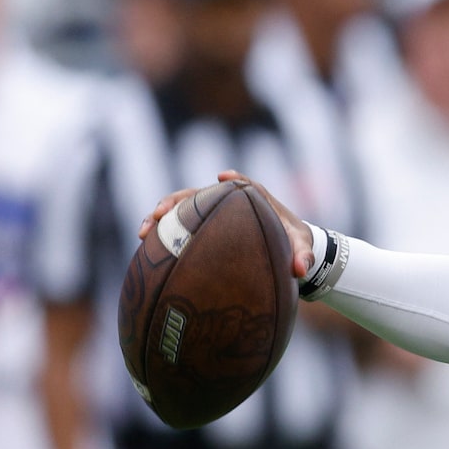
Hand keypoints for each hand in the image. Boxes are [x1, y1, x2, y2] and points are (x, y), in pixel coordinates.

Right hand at [138, 170, 312, 275]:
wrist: (287, 245)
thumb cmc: (294, 241)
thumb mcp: (302, 248)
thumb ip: (304, 257)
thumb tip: (300, 271)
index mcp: (255, 197)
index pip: (244, 184)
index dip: (235, 179)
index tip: (223, 176)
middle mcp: (228, 200)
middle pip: (198, 194)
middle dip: (176, 201)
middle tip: (159, 214)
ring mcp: (212, 211)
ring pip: (182, 208)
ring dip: (160, 217)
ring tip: (144, 233)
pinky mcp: (203, 224)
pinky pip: (179, 226)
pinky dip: (163, 234)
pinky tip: (146, 248)